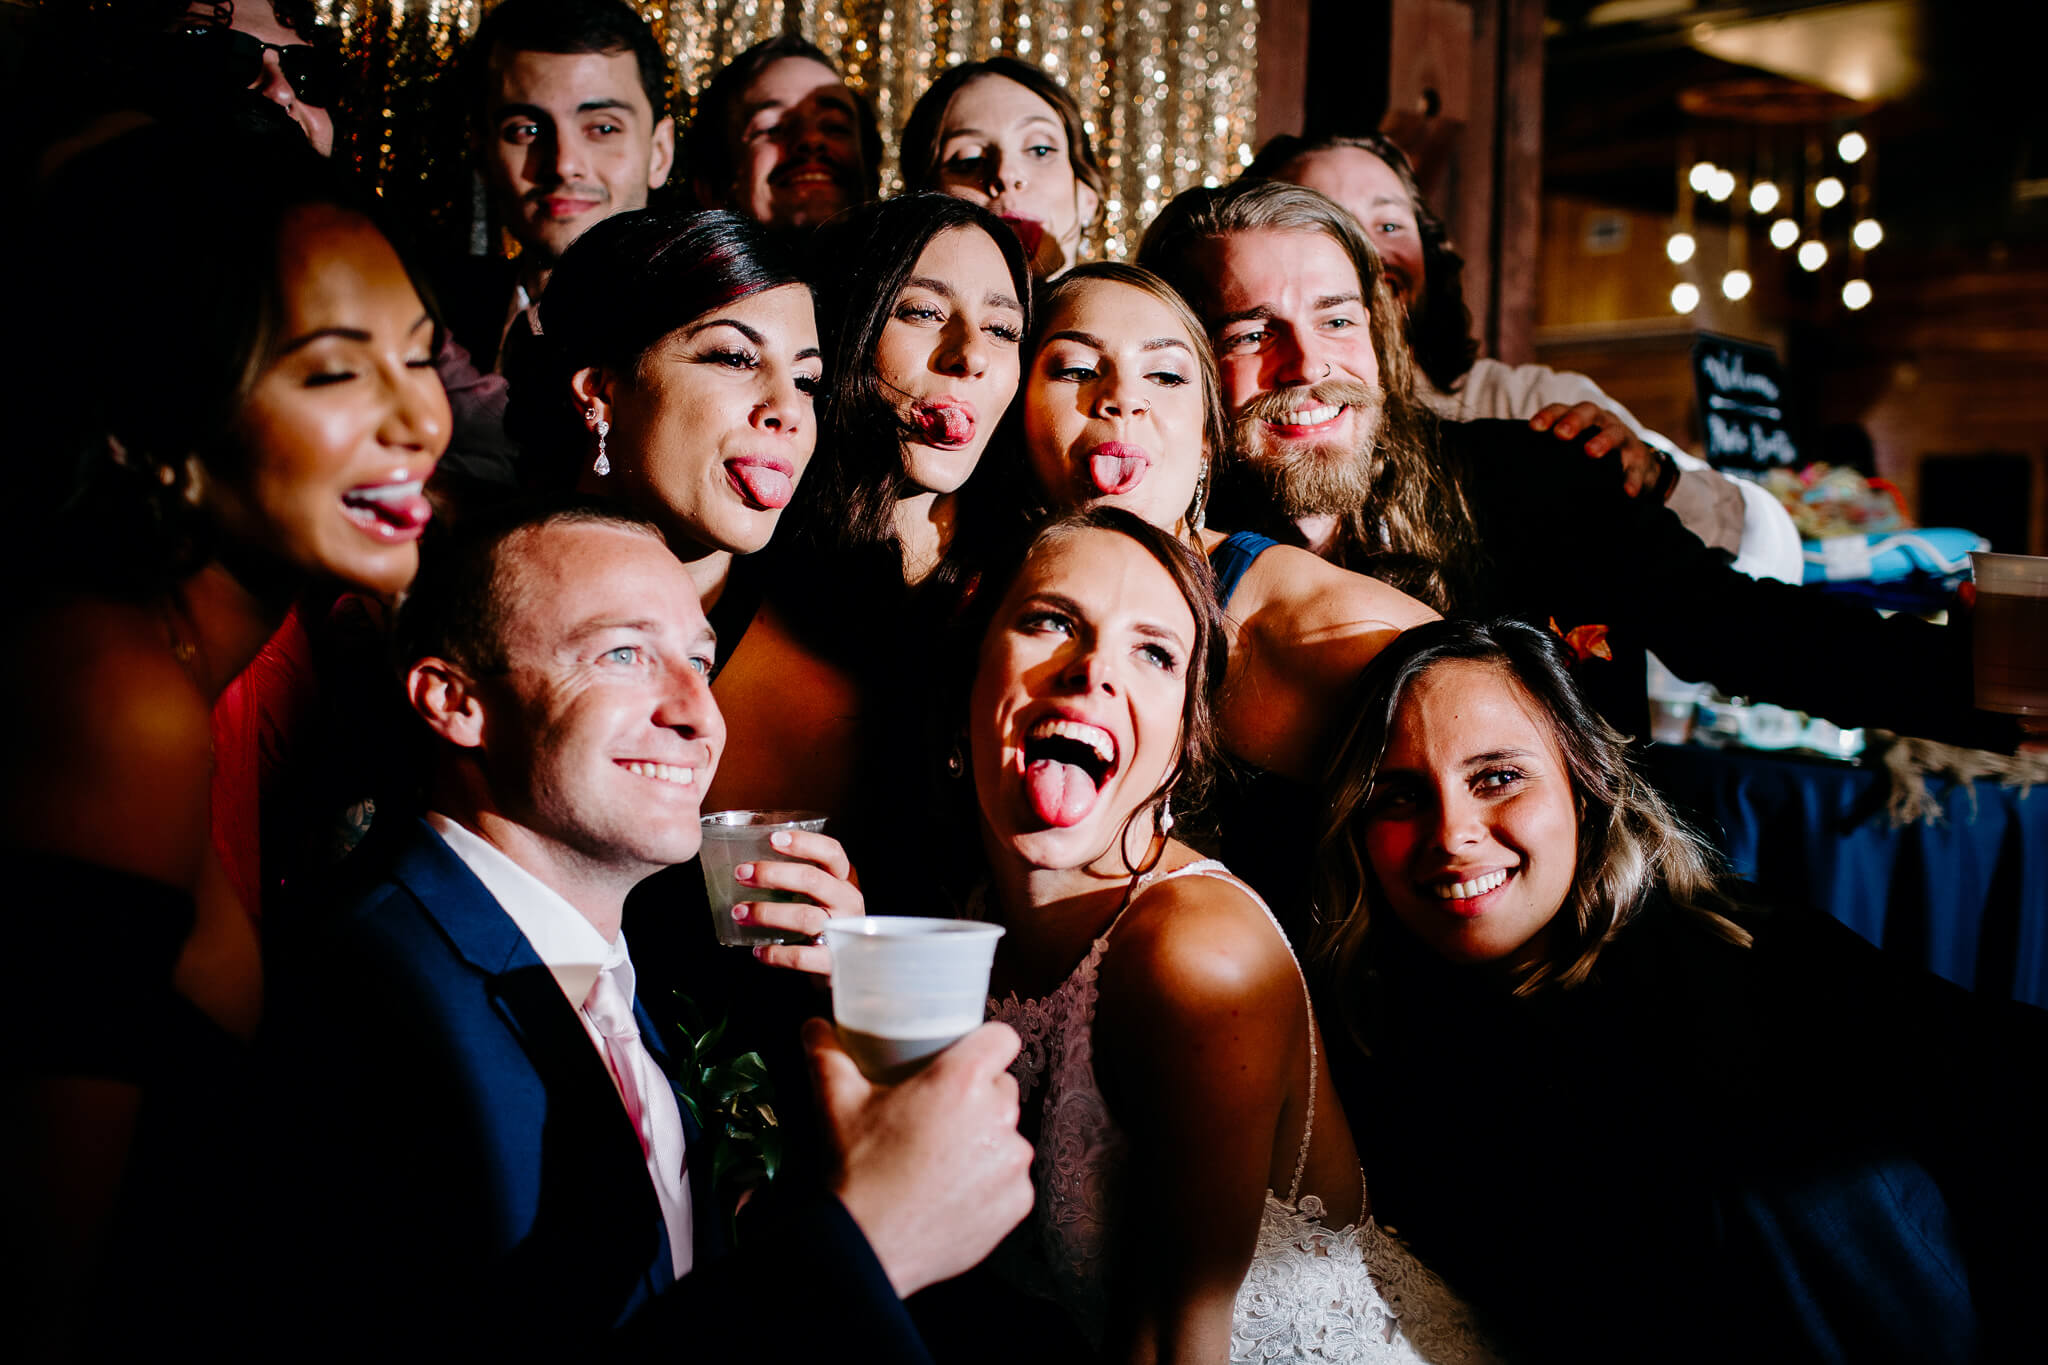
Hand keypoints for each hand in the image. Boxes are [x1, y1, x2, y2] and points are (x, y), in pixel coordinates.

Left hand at [732, 829, 862, 976]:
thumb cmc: (828, 924)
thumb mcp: (824, 896)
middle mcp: (848, 902)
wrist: (852, 967)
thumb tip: (751, 865)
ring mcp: (843, 932)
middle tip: (742, 874)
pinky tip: (758, 950)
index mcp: (845, 881)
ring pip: (805, 916)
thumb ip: (800, 881)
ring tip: (739, 912)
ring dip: (766, 912)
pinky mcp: (833, 961)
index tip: (772, 839)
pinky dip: (776, 953)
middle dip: (772, 874)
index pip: (831, 853)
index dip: (803, 843)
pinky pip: (802, 956)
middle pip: (812, 879)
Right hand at [807, 1018, 1034, 1296]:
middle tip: (939, 1115)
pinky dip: (990, 1184)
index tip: (966, 1058)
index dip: (985, 1045)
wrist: (867, 1247)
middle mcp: (998, 1117)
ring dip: (984, 1141)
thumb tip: (814, 1025)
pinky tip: (954, 1192)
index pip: (1002, 1038)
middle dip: (977, 1097)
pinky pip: (1010, 1179)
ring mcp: (1012, 1163)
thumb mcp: (838, 1103)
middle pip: (1002, 1088)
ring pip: (1007, 1135)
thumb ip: (828, 1054)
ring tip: (943, 1159)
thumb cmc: (858, 1171)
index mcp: (963, 1081)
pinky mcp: (1017, 1201)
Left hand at [1530, 401, 1666, 497]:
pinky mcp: (1640, 461)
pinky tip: (1627, 491)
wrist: (1637, 466)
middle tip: (1561, 434)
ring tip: (1591, 452)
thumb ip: (1549, 454)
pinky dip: (1632, 479)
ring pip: (1614, 434)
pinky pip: (1637, 469)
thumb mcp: (1572, 451)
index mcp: (1581, 419)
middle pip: (1589, 413)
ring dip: (1602, 441)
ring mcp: (1624, 439)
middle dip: (1574, 421)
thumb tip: (1512, 473)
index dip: (1548, 416)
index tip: (1533, 428)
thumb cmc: (1591, 458)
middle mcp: (1602, 423)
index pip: (1561, 410)